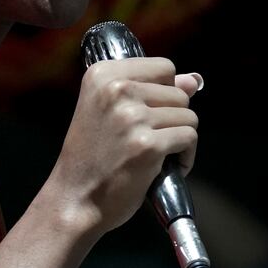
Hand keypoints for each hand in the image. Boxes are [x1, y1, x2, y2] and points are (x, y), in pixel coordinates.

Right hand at [45, 58, 200, 238]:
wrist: (74, 200)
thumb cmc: (92, 158)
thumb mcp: (108, 112)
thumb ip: (150, 91)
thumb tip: (193, 80)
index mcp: (102, 75)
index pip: (163, 67)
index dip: (164, 92)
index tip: (149, 113)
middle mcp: (117, 90)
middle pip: (179, 93)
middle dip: (172, 119)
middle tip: (148, 140)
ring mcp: (133, 118)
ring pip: (188, 116)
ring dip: (179, 138)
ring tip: (155, 155)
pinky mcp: (148, 145)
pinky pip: (189, 138)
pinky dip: (185, 156)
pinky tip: (163, 167)